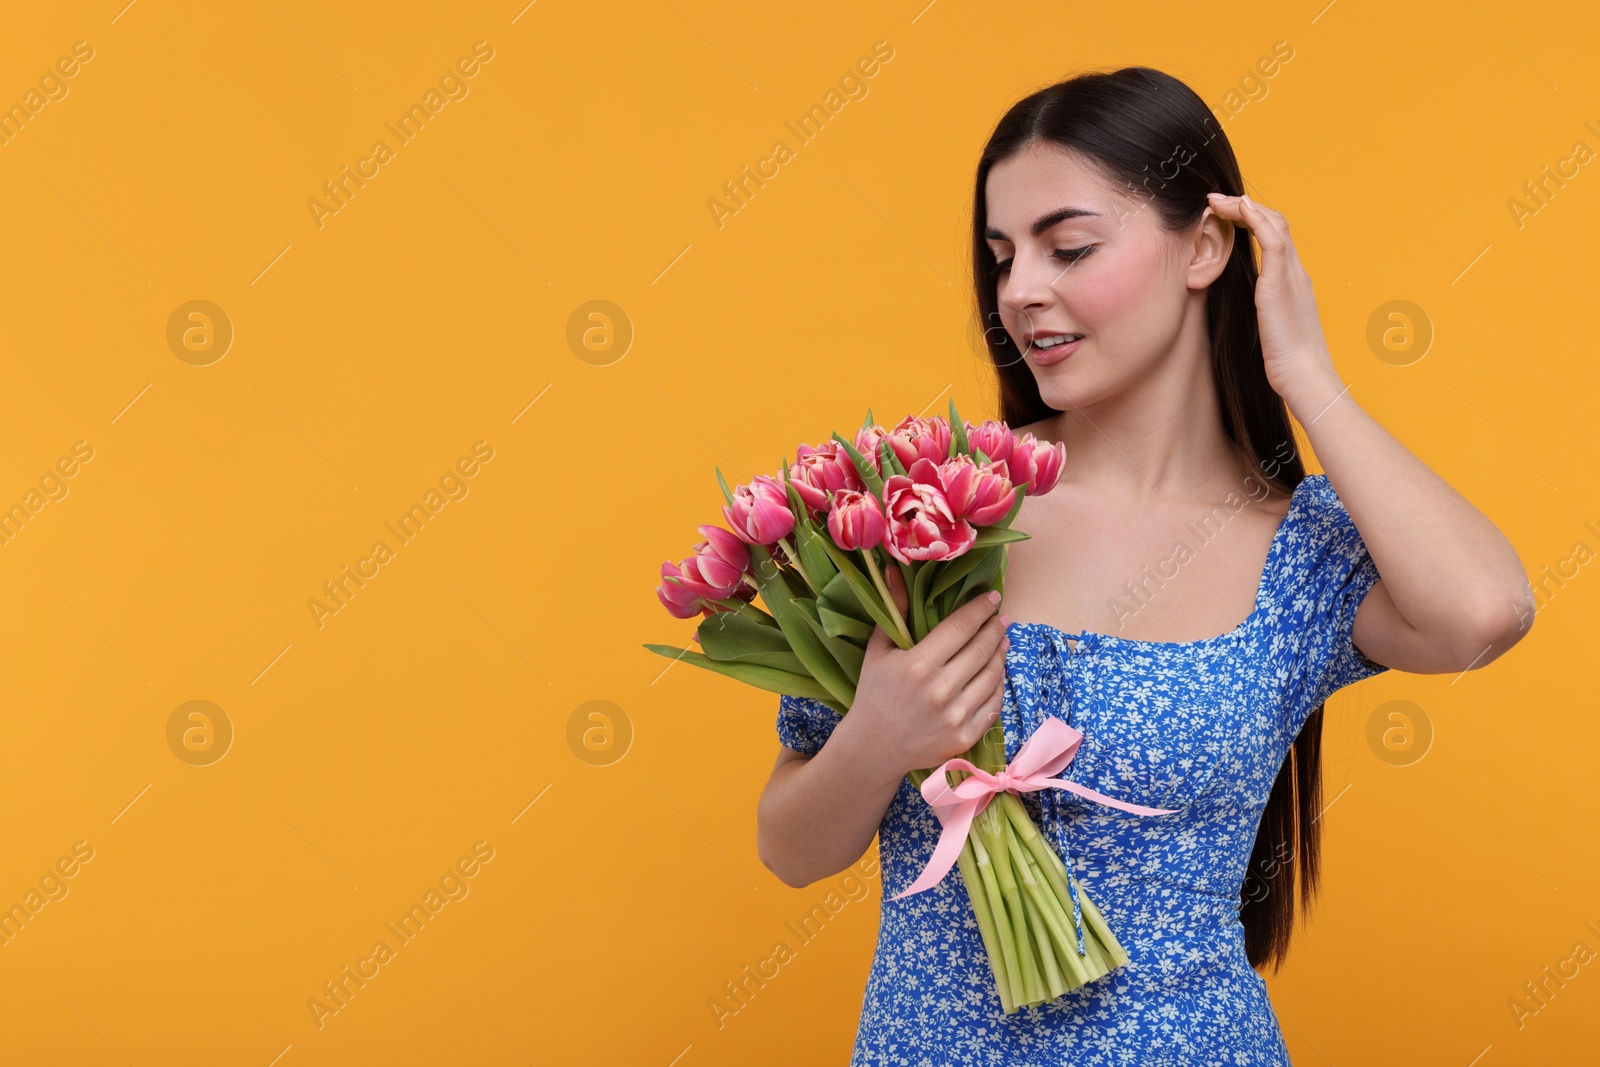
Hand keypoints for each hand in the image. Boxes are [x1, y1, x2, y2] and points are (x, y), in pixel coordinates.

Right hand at [839, 568, 1010, 779]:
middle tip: (1001, 617)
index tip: (992, 597)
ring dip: (1000, 654)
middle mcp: (940, 690)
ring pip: (991, 676)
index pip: (960, 627)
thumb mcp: (878, 650)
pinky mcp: (965, 737)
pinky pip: (993, 706)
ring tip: (1001, 641)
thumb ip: (893, 610)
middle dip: (995, 629)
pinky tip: (996, 673)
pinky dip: (998, 685)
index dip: (980, 609)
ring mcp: (955, 716)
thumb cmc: (874, 693)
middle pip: (981, 649)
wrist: (873, 747)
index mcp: (918, 665)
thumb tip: (894, 571)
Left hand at [1205, 192, 1341, 406]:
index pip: (1275, 236)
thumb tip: (1249, 309)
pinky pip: (1273, 240)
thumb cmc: (1287, 359)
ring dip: (1244, 207)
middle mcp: (1296, 272)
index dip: (1252, 219)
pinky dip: (1256, 219)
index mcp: (1293, 281)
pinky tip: (1238, 207)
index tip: (1225, 214)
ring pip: (1274, 224)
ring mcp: (1292, 275)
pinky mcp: (1281, 283)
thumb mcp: (1270, 327)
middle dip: (1245, 207)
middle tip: (1216, 201)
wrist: (1305, 375)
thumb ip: (1262, 308)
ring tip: (1218, 201)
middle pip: (1276, 223)